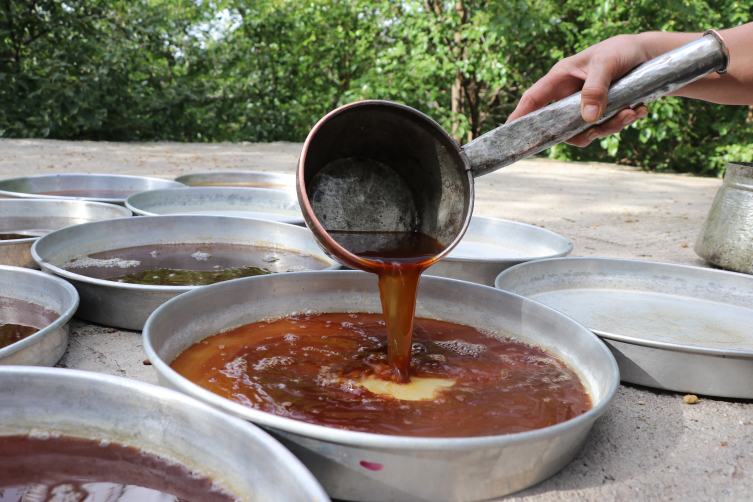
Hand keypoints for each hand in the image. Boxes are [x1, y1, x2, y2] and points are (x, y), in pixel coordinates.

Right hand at [507, 34, 650, 146]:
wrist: (647, 54)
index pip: (533, 100)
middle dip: (581, 132)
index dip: (519, 117)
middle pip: (560, 126)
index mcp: (560, 79)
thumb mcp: (606, 64)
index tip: (509, 133)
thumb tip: (587, 119)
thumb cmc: (620, 51)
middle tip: (598, 130)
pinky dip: (624, 122)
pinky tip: (639, 109)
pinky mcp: (602, 113)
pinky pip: (606, 128)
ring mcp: (585, 106)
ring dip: (610, 127)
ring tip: (631, 112)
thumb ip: (595, 89)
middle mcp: (569, 96)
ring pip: (585, 131)